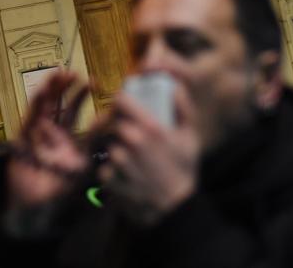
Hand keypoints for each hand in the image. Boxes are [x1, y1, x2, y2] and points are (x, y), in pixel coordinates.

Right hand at [8, 71, 89, 212]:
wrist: (38, 203)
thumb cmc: (60, 185)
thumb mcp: (83, 160)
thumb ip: (94, 139)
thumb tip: (109, 119)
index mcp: (66, 135)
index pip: (74, 109)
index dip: (82, 94)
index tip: (93, 81)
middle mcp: (50, 130)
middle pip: (57, 102)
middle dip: (65, 86)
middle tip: (74, 73)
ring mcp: (36, 132)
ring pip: (43, 104)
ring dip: (51, 89)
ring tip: (59, 75)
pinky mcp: (23, 137)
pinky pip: (28, 116)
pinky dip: (35, 103)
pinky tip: (43, 91)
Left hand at [97, 80, 200, 225]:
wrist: (175, 208)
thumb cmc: (184, 168)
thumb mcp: (190, 135)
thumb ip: (182, 106)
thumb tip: (173, 85)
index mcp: (151, 127)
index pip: (120, 100)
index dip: (120, 101)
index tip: (124, 107)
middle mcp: (133, 142)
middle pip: (110, 122)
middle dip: (116, 125)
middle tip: (127, 133)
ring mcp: (120, 162)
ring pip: (107, 144)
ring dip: (114, 147)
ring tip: (130, 156)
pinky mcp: (111, 180)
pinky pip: (103, 167)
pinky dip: (110, 170)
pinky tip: (125, 173)